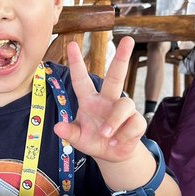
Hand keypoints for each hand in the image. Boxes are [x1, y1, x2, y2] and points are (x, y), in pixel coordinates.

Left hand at [54, 36, 145, 162]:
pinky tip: (116, 143)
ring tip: (106, 135)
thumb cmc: (92, 141)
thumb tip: (57, 128)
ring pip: (124, 105)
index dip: (76, 63)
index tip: (71, 44)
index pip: (81, 79)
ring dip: (114, 121)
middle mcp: (107, 100)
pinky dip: (122, 135)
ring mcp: (123, 109)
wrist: (111, 155)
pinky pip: (132, 123)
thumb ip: (69, 133)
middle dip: (121, 57)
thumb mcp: (78, 139)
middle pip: (116, 75)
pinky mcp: (137, 121)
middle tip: (128, 39)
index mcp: (90, 100)